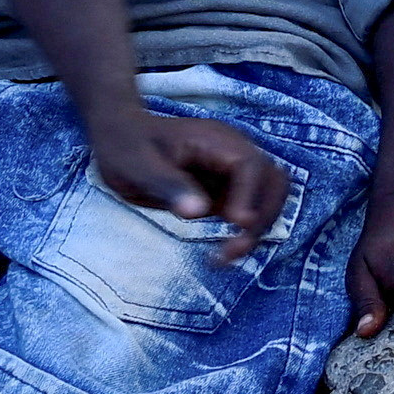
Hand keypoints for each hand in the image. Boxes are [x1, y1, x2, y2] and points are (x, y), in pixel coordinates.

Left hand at [91, 103, 285, 265]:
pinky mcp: (226, 191)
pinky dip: (243, 233)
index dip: (249, 194)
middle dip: (262, 216)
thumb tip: (198, 211)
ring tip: (228, 255)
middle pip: (273, 181)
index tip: (236, 223)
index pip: (249, 165)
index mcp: (214, 140)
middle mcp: (232, 153)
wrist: (120, 137)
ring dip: (257, 228)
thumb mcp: (137, 166)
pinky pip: (248, 211)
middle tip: (234, 248)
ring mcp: (231, 173)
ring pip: (269, 198)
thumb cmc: (125, 146)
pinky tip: (221, 253)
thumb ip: (168, 186)